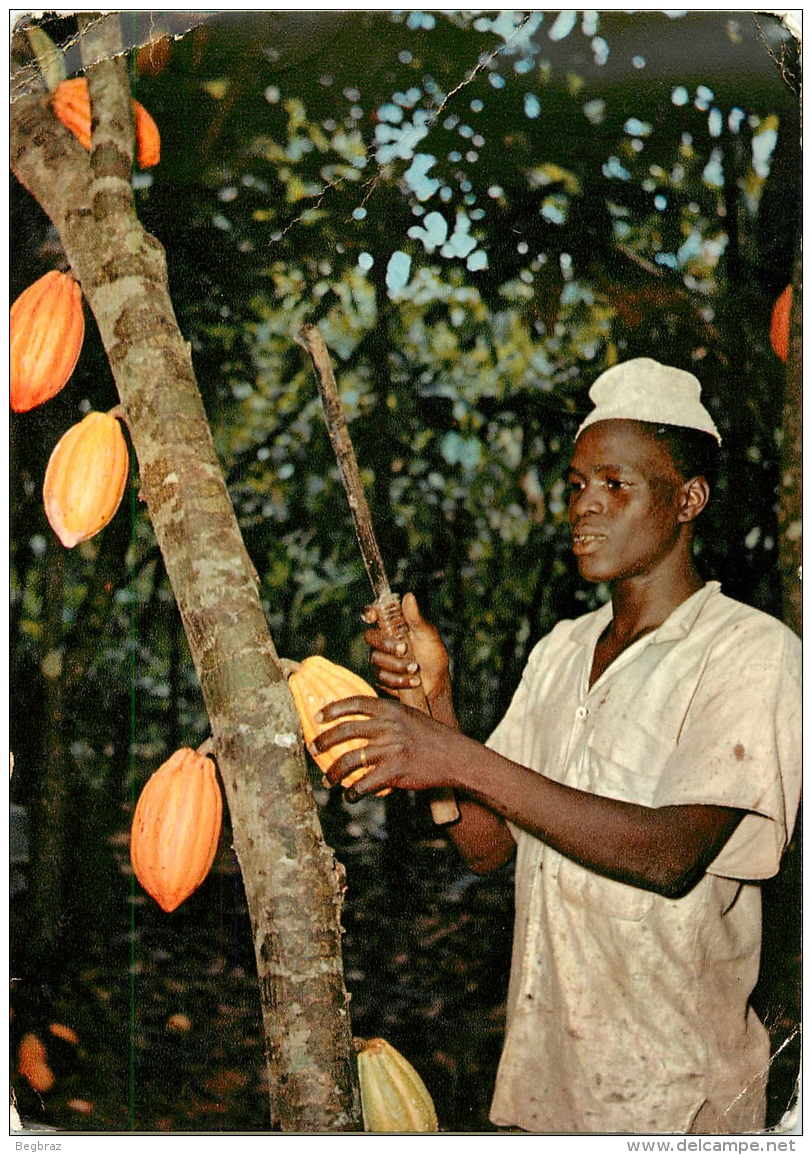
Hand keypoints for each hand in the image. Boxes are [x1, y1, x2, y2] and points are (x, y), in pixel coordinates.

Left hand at [311, 694, 460, 799]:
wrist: (454, 756)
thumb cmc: (431, 736)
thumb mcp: (409, 715)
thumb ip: (386, 715)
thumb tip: (359, 719)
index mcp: (390, 709)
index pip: (354, 703)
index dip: (332, 710)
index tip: (317, 718)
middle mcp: (388, 726)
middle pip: (345, 731)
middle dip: (323, 742)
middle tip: (312, 749)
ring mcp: (391, 749)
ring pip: (350, 760)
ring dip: (334, 773)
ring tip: (328, 780)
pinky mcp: (395, 771)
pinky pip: (364, 783)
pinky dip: (353, 792)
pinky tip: (350, 796)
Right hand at [363, 592, 449, 703]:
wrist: (437, 683)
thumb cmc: (433, 655)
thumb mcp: (427, 635)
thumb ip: (415, 618)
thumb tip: (408, 596)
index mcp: (393, 626)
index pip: (374, 614)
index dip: (370, 612)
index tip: (373, 616)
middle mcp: (383, 640)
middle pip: (370, 637)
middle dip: (387, 645)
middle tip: (404, 649)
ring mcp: (380, 659)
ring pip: (376, 659)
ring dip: (397, 665)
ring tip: (415, 669)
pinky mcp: (381, 677)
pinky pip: (381, 678)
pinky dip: (399, 680)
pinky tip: (413, 681)